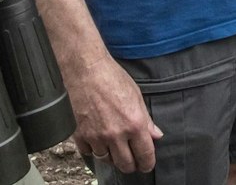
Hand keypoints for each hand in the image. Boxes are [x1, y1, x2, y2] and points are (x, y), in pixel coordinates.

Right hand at [67, 52, 163, 172]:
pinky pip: (89, 153)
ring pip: (106, 160)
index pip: (145, 155)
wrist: (85, 69)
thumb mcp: (136, 96)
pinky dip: (94, 150)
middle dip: (131, 165)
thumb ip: (146, 120)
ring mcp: (96, 137)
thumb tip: (155, 135)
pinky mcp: (80, 135)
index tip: (147, 165)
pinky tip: (97, 141)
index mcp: (134, 124)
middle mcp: (116, 134)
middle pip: (125, 164)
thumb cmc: (111, 78)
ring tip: (115, 148)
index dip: (147, 163)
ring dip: (112, 157)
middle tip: (132, 160)